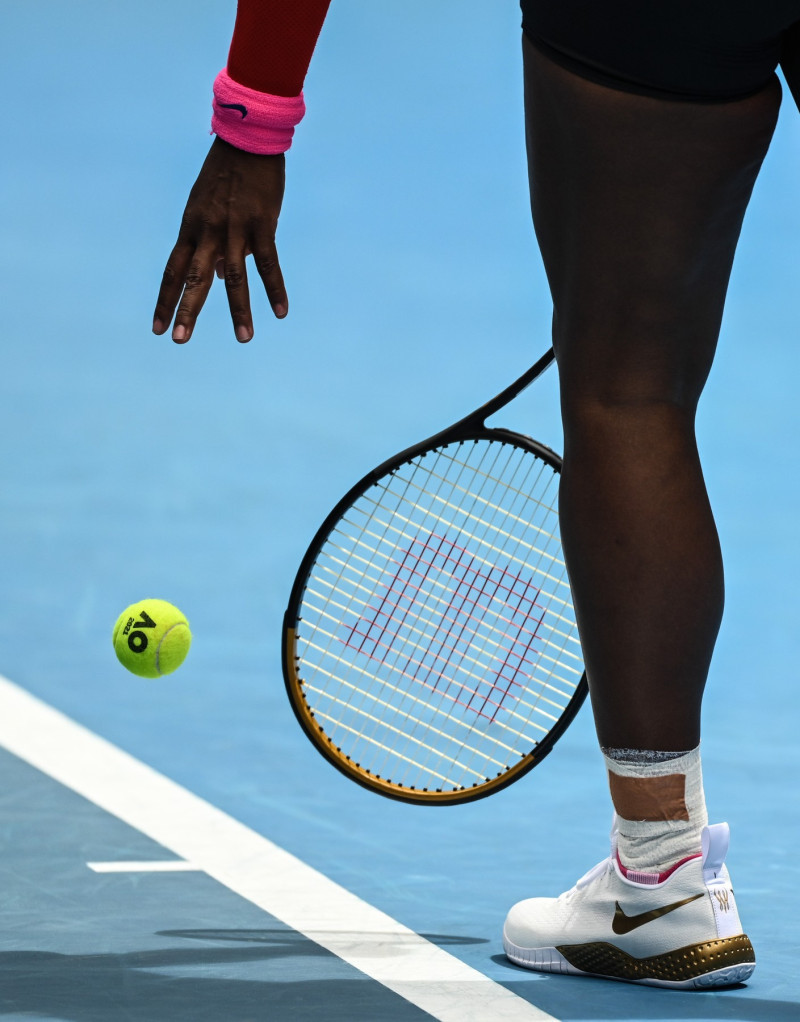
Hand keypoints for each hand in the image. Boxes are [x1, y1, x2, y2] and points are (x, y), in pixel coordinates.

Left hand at [153, 137, 287, 342]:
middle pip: (194, 278)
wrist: (246, 138)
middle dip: (187, 311)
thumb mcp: (207, 206)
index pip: (173, 271)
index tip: (157, 328)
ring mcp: (233, 228)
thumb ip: (209, 242)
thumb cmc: (227, 174)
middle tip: (179, 341)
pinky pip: (268, 263)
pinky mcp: (260, 224)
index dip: (165, 300)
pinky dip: (275, 289)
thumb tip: (216, 276)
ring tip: (244, 338)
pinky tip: (280, 311)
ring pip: (233, 277)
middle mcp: (207, 231)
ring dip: (239, 310)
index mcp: (191, 228)